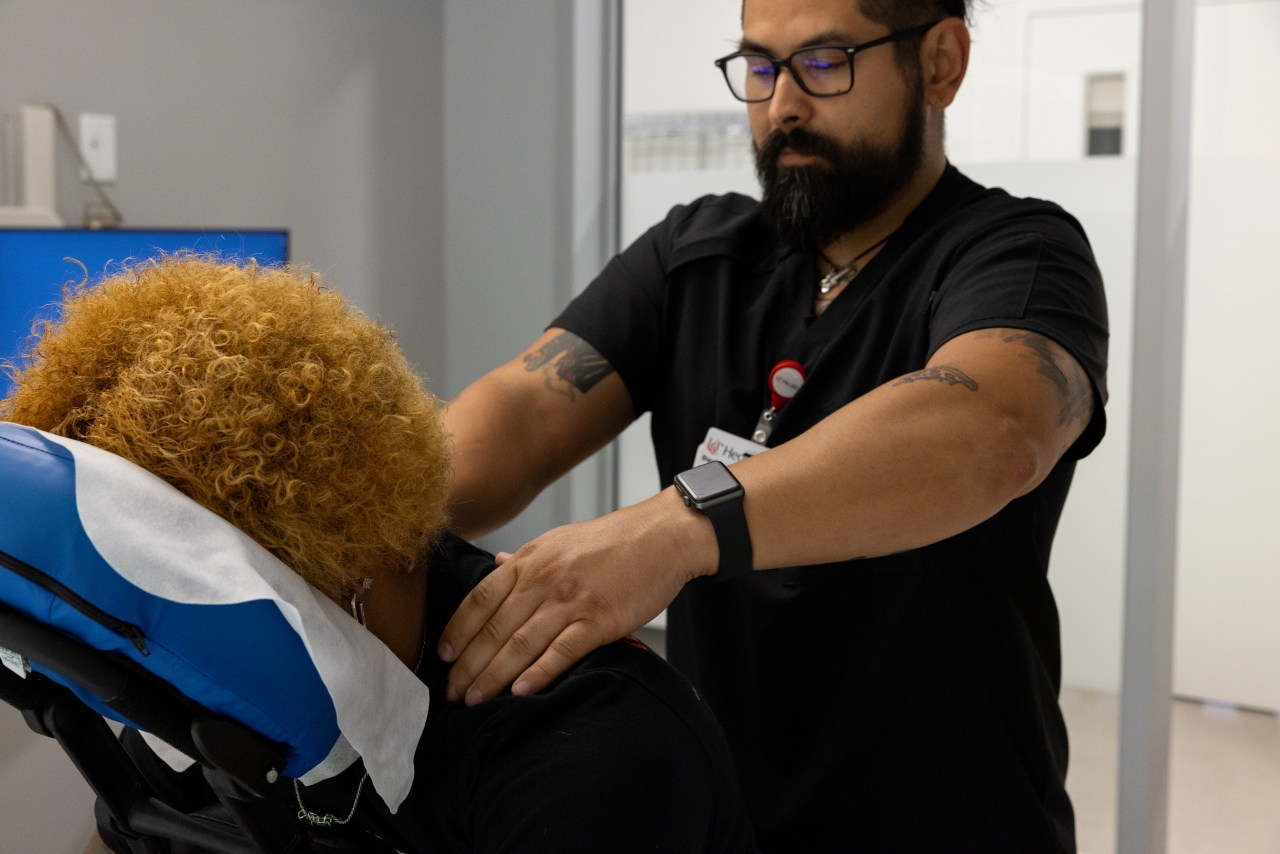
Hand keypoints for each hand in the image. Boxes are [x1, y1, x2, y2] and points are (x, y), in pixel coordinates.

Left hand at [437, 488, 717, 704]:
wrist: (663, 535)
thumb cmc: (615, 540)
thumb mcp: (560, 540)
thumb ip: (525, 559)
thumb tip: (495, 564)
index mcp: (531, 559)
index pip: (480, 599)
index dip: (458, 630)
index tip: (442, 656)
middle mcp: (544, 579)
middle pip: (495, 628)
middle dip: (468, 665)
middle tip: (452, 692)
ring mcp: (572, 600)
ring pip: (521, 644)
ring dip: (494, 676)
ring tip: (476, 700)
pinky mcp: (600, 620)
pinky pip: (562, 651)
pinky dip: (538, 674)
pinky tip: (520, 692)